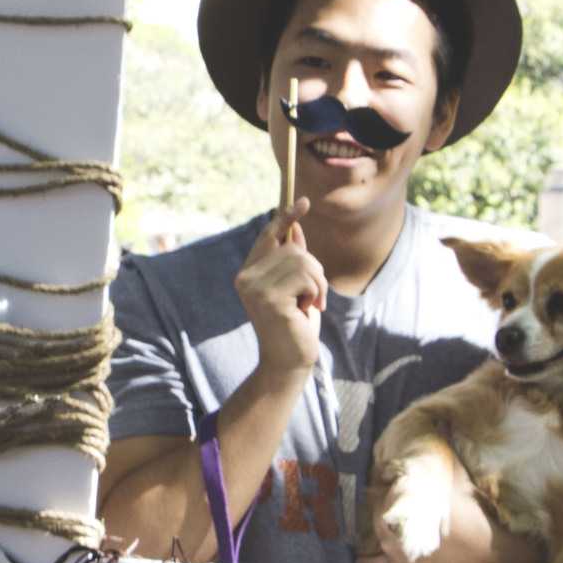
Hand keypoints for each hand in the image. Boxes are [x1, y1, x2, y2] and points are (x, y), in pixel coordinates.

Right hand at [234, 201, 326, 377]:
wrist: (289, 361)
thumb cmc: (294, 324)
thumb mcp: (296, 287)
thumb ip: (293, 260)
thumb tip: (295, 227)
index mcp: (248, 272)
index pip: (268, 236)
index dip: (286, 218)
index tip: (303, 202)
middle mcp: (245, 277)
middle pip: (293, 248)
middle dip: (314, 270)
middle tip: (312, 296)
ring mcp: (254, 288)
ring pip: (303, 261)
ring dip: (317, 283)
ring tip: (309, 304)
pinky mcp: (269, 299)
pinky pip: (306, 278)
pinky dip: (316, 293)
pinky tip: (307, 311)